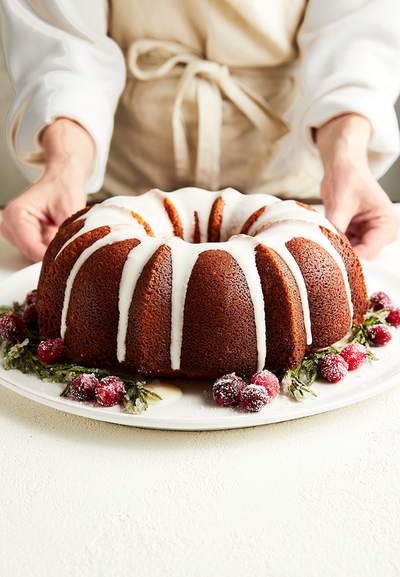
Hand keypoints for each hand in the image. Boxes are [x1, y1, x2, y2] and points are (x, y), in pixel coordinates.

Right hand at [0, 119, 94, 261]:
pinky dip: (52, 246)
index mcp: (16, 215)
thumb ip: (65, 237)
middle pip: (31, 254)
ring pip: (36, 254)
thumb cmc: (63, 187)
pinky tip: (59, 235)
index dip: (50, 258)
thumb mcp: (70, 212)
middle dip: (52, 253)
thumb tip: (65, 257)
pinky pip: (39, 250)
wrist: (63, 177)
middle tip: (71, 246)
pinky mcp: (24, 235)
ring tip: (64, 233)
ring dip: (52, 249)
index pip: (31, 248)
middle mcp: (10, 224)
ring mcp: (16, 232)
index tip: (66, 262)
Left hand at [315, 114, 398, 259]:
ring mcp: (371, 234)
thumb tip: (326, 249)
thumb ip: (335, 229)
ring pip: (351, 253)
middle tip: (320, 254)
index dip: (347, 259)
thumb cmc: (348, 177)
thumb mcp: (339, 204)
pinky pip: (345, 247)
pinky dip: (334, 244)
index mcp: (387, 224)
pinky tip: (323, 238)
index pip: (367, 253)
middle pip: (361, 256)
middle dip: (341, 255)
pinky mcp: (359, 234)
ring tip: (321, 242)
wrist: (343, 165)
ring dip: (336, 249)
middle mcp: (383, 232)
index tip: (328, 262)